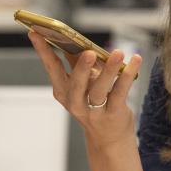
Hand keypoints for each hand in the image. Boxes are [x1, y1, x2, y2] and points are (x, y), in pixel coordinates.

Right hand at [27, 31, 143, 149]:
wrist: (108, 138)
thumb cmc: (94, 105)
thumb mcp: (82, 85)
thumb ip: (79, 64)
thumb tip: (77, 40)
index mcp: (63, 91)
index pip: (52, 67)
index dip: (43, 50)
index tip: (35, 31)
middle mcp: (75, 102)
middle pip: (76, 84)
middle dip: (81, 68)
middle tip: (88, 52)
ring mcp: (93, 111)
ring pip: (100, 89)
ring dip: (109, 70)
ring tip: (117, 53)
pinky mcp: (112, 114)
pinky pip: (120, 92)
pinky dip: (128, 75)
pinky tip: (135, 59)